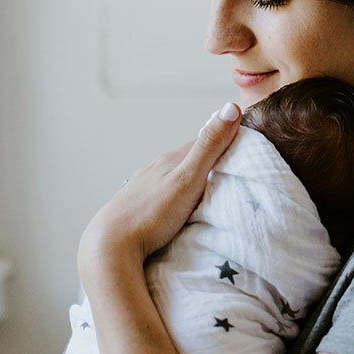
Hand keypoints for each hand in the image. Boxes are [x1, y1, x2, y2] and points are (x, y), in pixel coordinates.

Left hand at [78, 103, 240, 277]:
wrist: (109, 247)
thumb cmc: (151, 215)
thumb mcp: (188, 179)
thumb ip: (209, 147)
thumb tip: (230, 107)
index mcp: (169, 160)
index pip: (203, 142)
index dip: (224, 142)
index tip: (244, 149)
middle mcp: (153, 169)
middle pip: (187, 160)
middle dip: (207, 163)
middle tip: (229, 175)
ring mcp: (142, 187)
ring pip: (172, 177)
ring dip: (189, 181)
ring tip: (205, 194)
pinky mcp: (134, 207)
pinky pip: (160, 195)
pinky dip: (173, 197)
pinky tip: (175, 209)